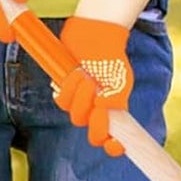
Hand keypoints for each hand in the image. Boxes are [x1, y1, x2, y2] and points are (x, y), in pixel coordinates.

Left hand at [54, 16, 132, 156]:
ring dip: (79, 96)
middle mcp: (97, 110)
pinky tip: (73, 74)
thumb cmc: (111, 58)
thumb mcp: (120, 79)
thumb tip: (104, 112)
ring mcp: (80, 101)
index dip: (115, 146)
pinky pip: (60, 100)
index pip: (115, 139)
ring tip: (84, 76)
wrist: (94, 34)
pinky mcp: (64, 90)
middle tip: (96, 98)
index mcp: (114, 110)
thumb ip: (116, 100)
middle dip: (93, 116)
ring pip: (75, 115)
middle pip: (93, 132)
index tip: (114, 144)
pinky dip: (66, 88)